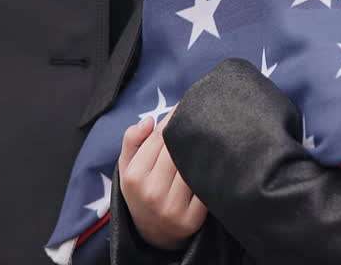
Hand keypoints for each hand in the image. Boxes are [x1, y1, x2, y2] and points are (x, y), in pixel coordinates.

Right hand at [118, 112, 206, 250]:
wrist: (154, 234)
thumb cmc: (141, 192)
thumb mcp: (127, 168)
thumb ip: (132, 140)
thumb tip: (149, 120)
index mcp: (134, 177)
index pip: (157, 139)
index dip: (172, 119)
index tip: (183, 106)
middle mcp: (152, 192)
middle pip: (176, 149)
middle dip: (187, 131)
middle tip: (199, 115)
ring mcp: (172, 207)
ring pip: (191, 165)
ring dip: (201, 148)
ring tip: (208, 134)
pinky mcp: (192, 219)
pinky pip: (204, 185)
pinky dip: (209, 170)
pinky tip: (213, 159)